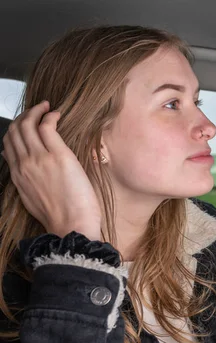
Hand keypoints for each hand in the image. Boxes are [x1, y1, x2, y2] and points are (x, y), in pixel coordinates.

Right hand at [2, 101, 102, 239]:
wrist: (71, 226)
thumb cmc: (62, 217)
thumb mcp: (34, 199)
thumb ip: (28, 182)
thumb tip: (27, 169)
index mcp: (18, 176)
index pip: (8, 145)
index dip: (16, 130)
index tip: (28, 124)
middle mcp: (24, 164)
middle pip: (15, 131)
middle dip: (25, 115)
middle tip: (38, 109)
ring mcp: (39, 159)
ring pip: (27, 124)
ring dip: (36, 111)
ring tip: (47, 107)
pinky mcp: (58, 155)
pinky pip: (47, 126)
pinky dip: (49, 116)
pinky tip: (57, 114)